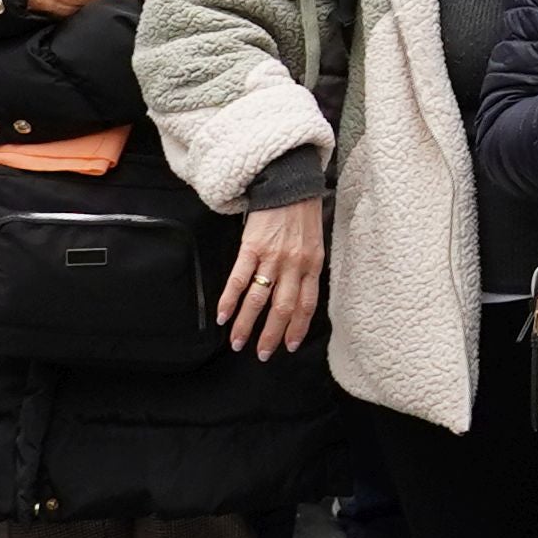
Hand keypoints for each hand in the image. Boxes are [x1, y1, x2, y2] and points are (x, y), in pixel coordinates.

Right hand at [217, 194, 323, 355]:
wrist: (287, 183)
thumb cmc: (301, 212)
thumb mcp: (314, 242)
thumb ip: (307, 268)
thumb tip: (298, 292)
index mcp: (312, 264)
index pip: (306, 305)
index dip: (297, 328)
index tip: (289, 346)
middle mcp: (294, 265)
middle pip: (282, 309)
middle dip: (271, 336)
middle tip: (262, 354)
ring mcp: (272, 257)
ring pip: (258, 300)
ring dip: (246, 325)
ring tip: (238, 343)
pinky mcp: (251, 248)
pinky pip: (239, 280)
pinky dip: (229, 300)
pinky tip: (223, 316)